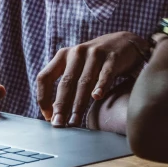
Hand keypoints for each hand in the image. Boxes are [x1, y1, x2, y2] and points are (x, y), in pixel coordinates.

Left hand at [35, 32, 151, 126]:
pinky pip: (105, 74)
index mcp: (63, 55)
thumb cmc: (96, 61)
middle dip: (61, 106)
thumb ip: (67, 83)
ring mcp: (95, 54)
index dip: (43, 97)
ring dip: (79, 104)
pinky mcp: (112, 58)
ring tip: (75, 121)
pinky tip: (97, 97)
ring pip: (84, 82)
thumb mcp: (77, 66)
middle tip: (58, 124)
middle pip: (66, 83)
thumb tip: (55, 111)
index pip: (45, 77)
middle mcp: (77, 53)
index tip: (48, 116)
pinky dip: (101, 85)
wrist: (124, 42)